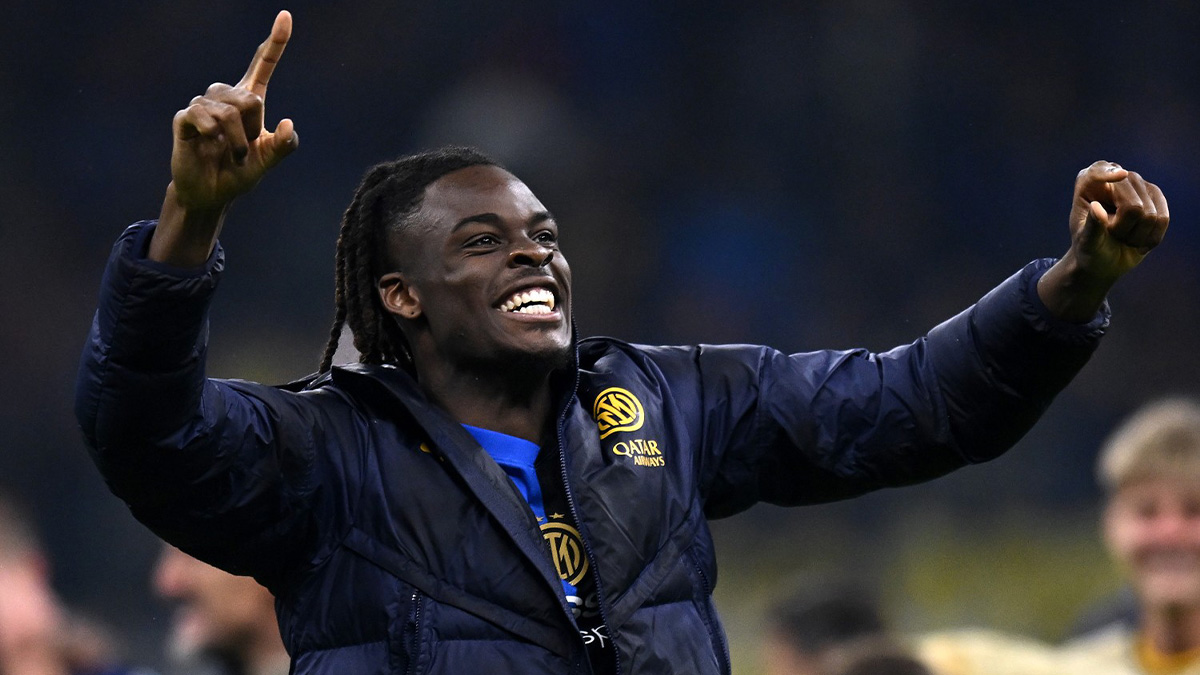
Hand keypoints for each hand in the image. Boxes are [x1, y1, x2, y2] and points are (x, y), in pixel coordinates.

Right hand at [170, 10, 296, 209]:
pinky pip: (202, 116)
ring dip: (236, 141)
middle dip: (253, 130)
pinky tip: (210, 143)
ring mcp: (203, 105)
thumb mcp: (267, 161)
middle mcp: (225, 97)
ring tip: (231, 154)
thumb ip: (283, 146)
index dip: (276, 42)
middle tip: (244, 149)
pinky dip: (214, 134)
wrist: (212, 194)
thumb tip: (289, 124)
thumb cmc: (239, 173)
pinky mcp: (185, 118)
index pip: (263, 65)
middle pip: (250, 99)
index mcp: (249, 101)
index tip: (285, 16)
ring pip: (229, 111)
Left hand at [1067, 160, 1168, 280]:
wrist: (1105, 258)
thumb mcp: (1086, 242)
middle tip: (1111, 234)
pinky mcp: (1155, 194)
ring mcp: (1137, 184)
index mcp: (1087, 185)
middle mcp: (1113, 178)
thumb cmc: (1089, 248)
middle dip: (1123, 229)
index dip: (1109, 173)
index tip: (1122, 175)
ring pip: (1149, 215)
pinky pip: (1163, 219)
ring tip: (1123, 236)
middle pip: (1132, 206)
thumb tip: (1096, 207)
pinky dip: (1151, 237)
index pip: (1098, 172)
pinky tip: (1139, 240)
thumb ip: (1091, 227)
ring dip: (1137, 235)